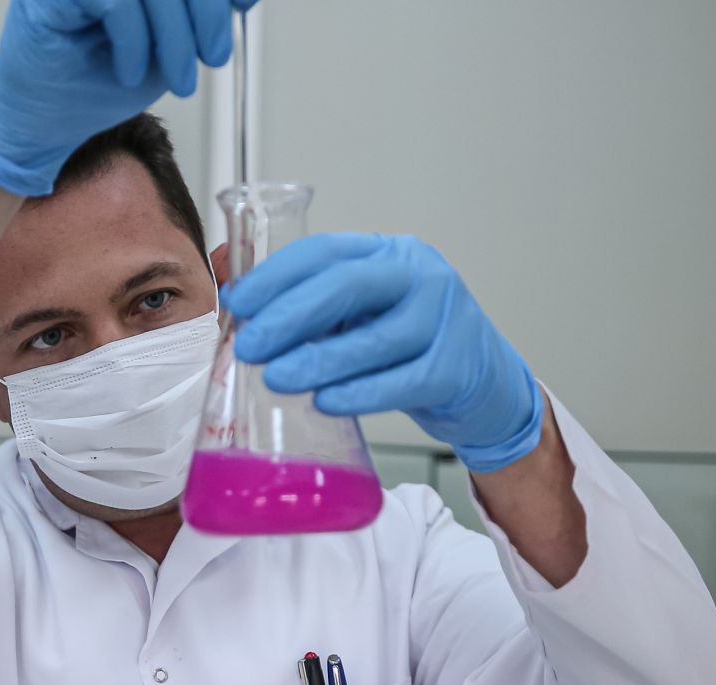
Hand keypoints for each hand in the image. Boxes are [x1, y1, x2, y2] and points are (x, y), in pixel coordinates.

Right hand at [0, 0, 255, 196]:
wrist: (41, 127)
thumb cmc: (93, 87)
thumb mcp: (167, 50)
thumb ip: (195, 18)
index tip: (244, 3)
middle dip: (205, 13)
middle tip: (212, 56)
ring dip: (174, 36)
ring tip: (176, 78)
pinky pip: (114, 1)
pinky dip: (134, 41)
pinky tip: (129, 70)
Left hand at [222, 233, 543, 472]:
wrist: (486, 386)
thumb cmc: (408, 345)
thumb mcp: (357, 314)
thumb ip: (301, 300)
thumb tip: (229, 283)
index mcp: (389, 254)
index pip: (326, 251)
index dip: (276, 275)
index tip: (238, 301)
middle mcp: (421, 277)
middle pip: (348, 286)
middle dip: (290, 315)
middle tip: (250, 344)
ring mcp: (445, 321)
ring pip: (374, 339)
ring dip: (319, 360)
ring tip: (277, 378)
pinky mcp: (457, 370)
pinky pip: (401, 382)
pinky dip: (359, 394)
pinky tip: (325, 402)